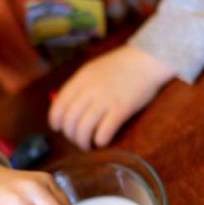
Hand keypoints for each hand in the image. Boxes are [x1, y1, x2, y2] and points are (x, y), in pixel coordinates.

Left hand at [48, 45, 175, 149]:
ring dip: (83, 142)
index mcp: (80, 80)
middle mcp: (90, 90)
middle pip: (70, 121)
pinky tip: (102, 141)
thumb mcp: (93, 70)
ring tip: (88, 145)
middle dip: (71, 136)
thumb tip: (66, 109)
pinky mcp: (121, 109)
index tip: (59, 129)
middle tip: (77, 139)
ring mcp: (105, 100)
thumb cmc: (120, 66)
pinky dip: (100, 141)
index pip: (58, 107)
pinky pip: (103, 132)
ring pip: (84, 130)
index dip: (55, 122)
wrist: (147, 59)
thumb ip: (79, 87)